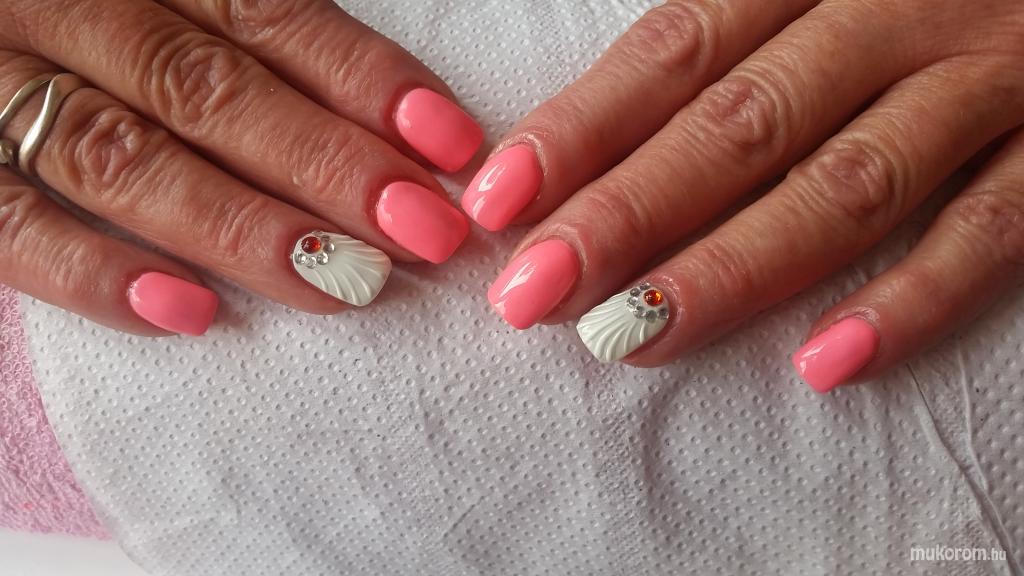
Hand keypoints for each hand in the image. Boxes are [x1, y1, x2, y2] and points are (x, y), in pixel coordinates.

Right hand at [0, 0, 480, 335]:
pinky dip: (95, 275)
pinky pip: (8, 227)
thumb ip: (242, 35)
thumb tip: (394, 128)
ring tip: (344, 284)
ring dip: (243, 228)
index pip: (261, 12)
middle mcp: (65, 9)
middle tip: (422, 231)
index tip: (449, 144)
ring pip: (122, 159)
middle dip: (326, 164)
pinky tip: (190, 315)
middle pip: (206, 90)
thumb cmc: (84, 20)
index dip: (361, 77)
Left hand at [470, 0, 1023, 390]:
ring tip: (635, 338)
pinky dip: (910, 300)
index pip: (676, 50)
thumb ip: (727, 49)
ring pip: (847, 185)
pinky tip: (823, 365)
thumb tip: (593, 145)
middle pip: (741, 124)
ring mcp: (987, 81)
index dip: (582, 128)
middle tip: (535, 293)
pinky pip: (991, 231)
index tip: (500, 204)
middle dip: (627, 215)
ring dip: (731, 268)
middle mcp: (896, 13)